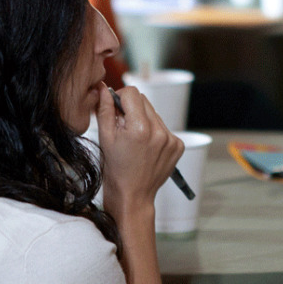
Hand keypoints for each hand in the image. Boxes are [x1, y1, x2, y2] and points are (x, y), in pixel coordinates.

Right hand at [95, 84, 183, 215]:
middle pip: (144, 101)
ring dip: (143, 120)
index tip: (115, 109)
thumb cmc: (116, 169)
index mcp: (140, 128)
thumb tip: (104, 88)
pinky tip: (146, 147)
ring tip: (135, 140)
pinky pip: (164, 128)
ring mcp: (171, 139)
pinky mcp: (178, 146)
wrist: (133, 195)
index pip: (132, 93)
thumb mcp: (105, 137)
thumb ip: (104, 109)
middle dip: (131, 109)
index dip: (120, 98)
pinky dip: (154, 132)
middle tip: (123, 127)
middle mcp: (159, 132)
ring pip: (154, 114)